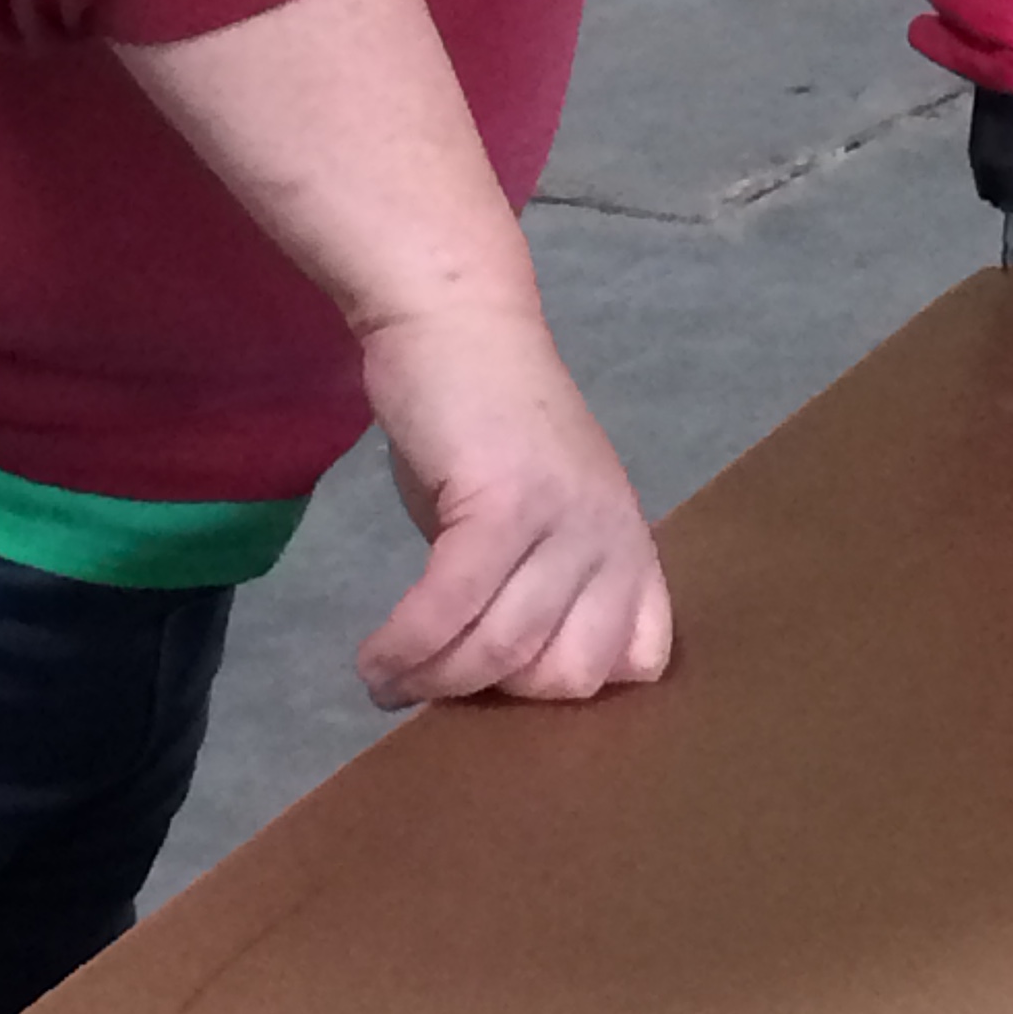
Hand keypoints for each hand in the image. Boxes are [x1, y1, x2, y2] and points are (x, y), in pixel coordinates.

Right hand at [352, 299, 672, 710]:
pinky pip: (449, 609)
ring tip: (386, 677)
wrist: (455, 322)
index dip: (566, 685)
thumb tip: (495, 680)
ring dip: (429, 678)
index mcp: (629, 539)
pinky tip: (373, 657)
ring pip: (500, 648)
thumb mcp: (537, 517)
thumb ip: (537, 588)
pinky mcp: (504, 501)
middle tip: (436, 673)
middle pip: (564, 672)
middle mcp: (613, 531)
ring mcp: (564, 515)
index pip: (639, 659)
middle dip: (492, 691)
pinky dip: (404, 648)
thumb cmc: (485, 424)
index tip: (501, 682)